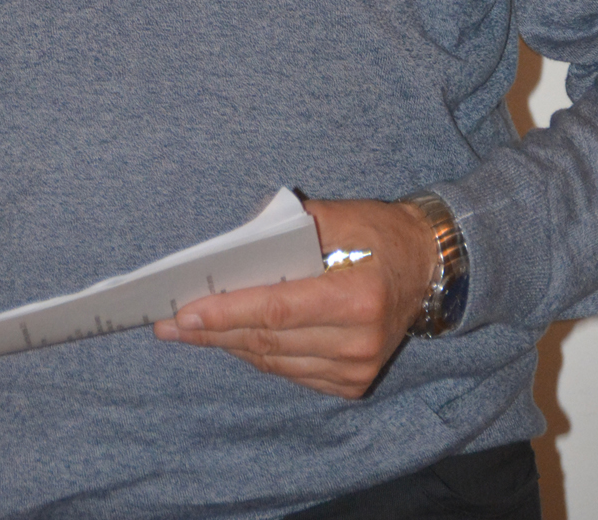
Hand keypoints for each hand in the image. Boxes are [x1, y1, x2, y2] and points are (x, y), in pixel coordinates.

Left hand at [153, 197, 437, 397]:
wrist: (427, 265)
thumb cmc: (376, 232)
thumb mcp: (337, 214)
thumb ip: (285, 229)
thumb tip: (230, 250)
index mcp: (357, 296)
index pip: (276, 310)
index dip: (226, 313)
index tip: (183, 313)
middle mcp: (360, 342)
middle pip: (269, 341)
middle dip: (213, 331)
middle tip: (170, 324)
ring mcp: (358, 369)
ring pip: (275, 362)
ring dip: (231, 345)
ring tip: (193, 329)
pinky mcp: (354, 384)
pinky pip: (291, 373)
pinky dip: (260, 355)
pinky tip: (234, 339)